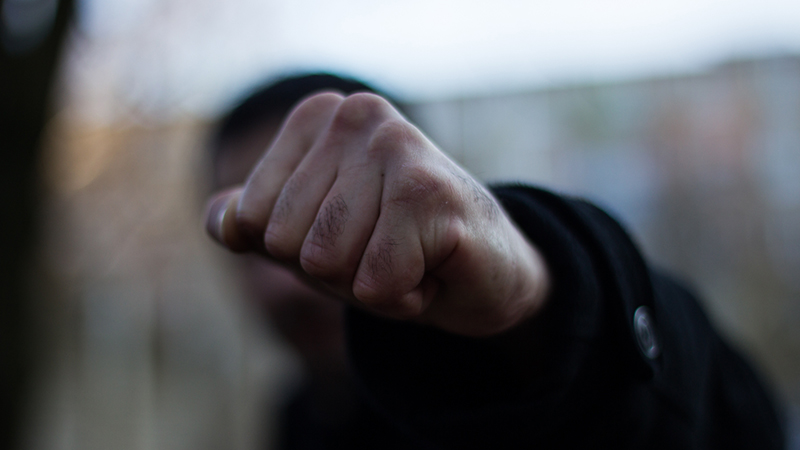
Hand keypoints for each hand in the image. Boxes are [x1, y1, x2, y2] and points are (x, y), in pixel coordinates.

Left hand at [205, 92, 549, 335]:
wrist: (484, 271)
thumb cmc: (391, 248)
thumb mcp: (310, 235)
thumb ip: (255, 223)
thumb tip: (223, 221)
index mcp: (319, 116)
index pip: (250, 219)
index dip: (296, 253)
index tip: (352, 237)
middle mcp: (356, 116)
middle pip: (288, 242)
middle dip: (335, 272)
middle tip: (385, 250)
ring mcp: (397, 148)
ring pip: (326, 263)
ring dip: (369, 285)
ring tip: (408, 256)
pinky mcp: (432, 195)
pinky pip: (374, 285)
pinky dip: (403, 298)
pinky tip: (433, 268)